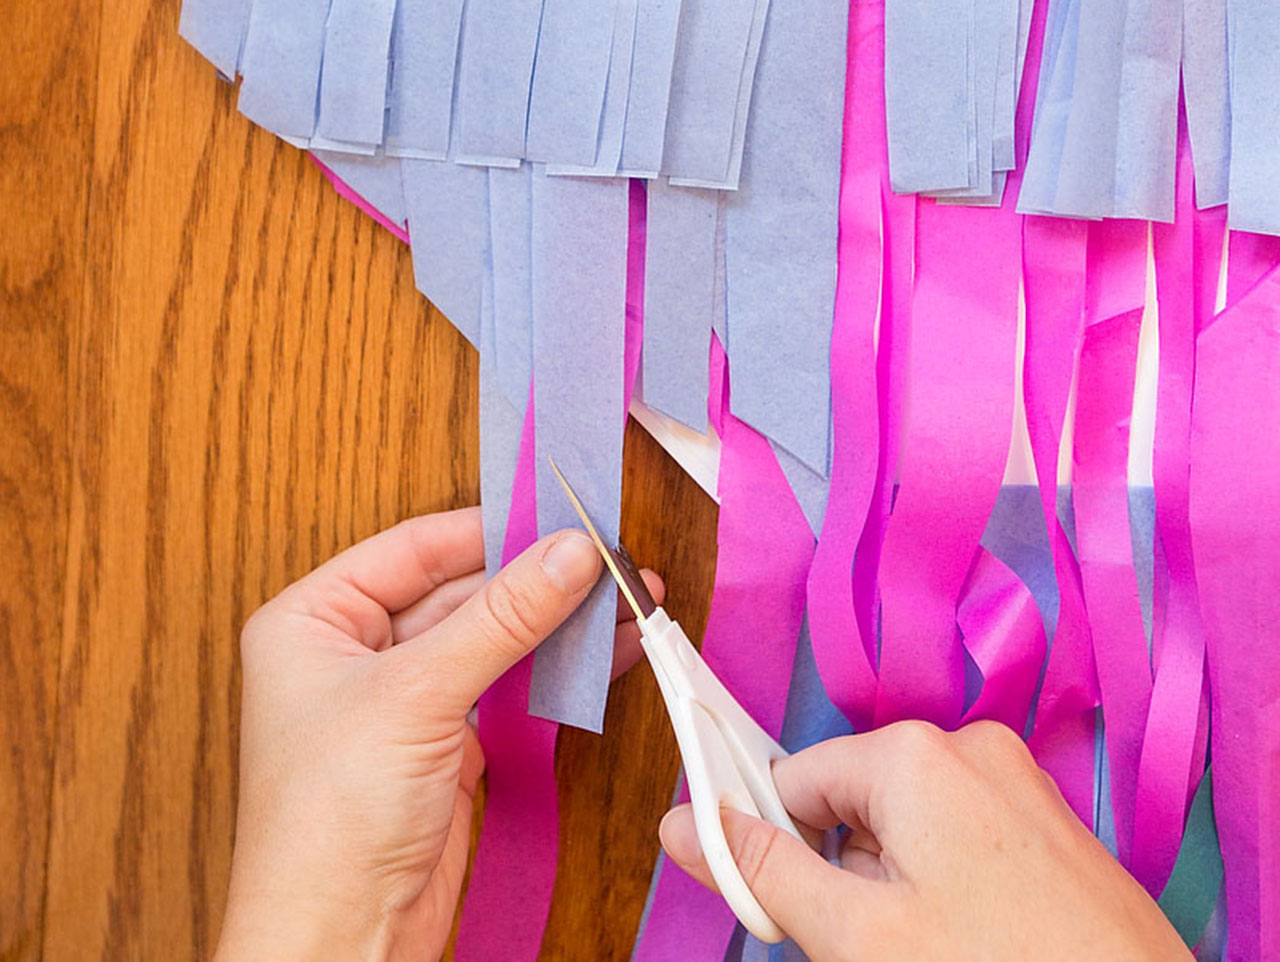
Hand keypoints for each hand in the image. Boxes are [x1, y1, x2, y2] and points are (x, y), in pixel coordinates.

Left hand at [215, 507, 660, 961]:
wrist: (341, 939)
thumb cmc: (326, 822)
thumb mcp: (416, 695)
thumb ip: (500, 618)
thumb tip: (568, 554)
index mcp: (314, 619)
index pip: (416, 547)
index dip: (492, 529)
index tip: (562, 517)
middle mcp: (354, 652)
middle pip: (461, 590)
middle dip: (538, 579)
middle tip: (609, 562)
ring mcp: (403, 699)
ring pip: (492, 639)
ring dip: (557, 624)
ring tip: (625, 601)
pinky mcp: (445, 743)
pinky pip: (507, 687)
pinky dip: (556, 671)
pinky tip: (605, 652)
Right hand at [659, 720, 1192, 961]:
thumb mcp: (857, 934)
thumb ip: (761, 871)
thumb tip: (683, 825)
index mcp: (914, 755)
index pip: (793, 776)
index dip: (770, 839)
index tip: (774, 900)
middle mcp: (968, 749)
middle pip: (850, 800)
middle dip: (842, 869)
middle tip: (868, 942)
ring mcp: (1016, 783)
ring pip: (904, 824)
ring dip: (890, 883)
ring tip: (929, 947)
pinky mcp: (1045, 823)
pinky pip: (958, 834)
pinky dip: (940, 883)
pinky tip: (965, 939)